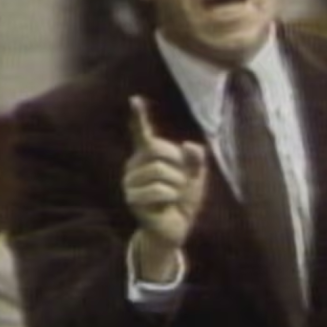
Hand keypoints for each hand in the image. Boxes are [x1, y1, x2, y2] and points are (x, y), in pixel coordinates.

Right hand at [123, 96, 205, 279]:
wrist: (176, 228)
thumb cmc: (184, 200)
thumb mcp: (196, 177)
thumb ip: (196, 160)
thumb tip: (189, 145)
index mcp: (149, 156)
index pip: (142, 133)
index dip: (138, 116)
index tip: (135, 99)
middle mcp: (135, 165)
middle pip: (159, 150)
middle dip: (178, 166)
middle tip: (180, 183)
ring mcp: (130, 182)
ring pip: (160, 172)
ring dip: (176, 185)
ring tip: (173, 196)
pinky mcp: (132, 199)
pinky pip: (159, 190)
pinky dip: (170, 197)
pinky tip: (166, 205)